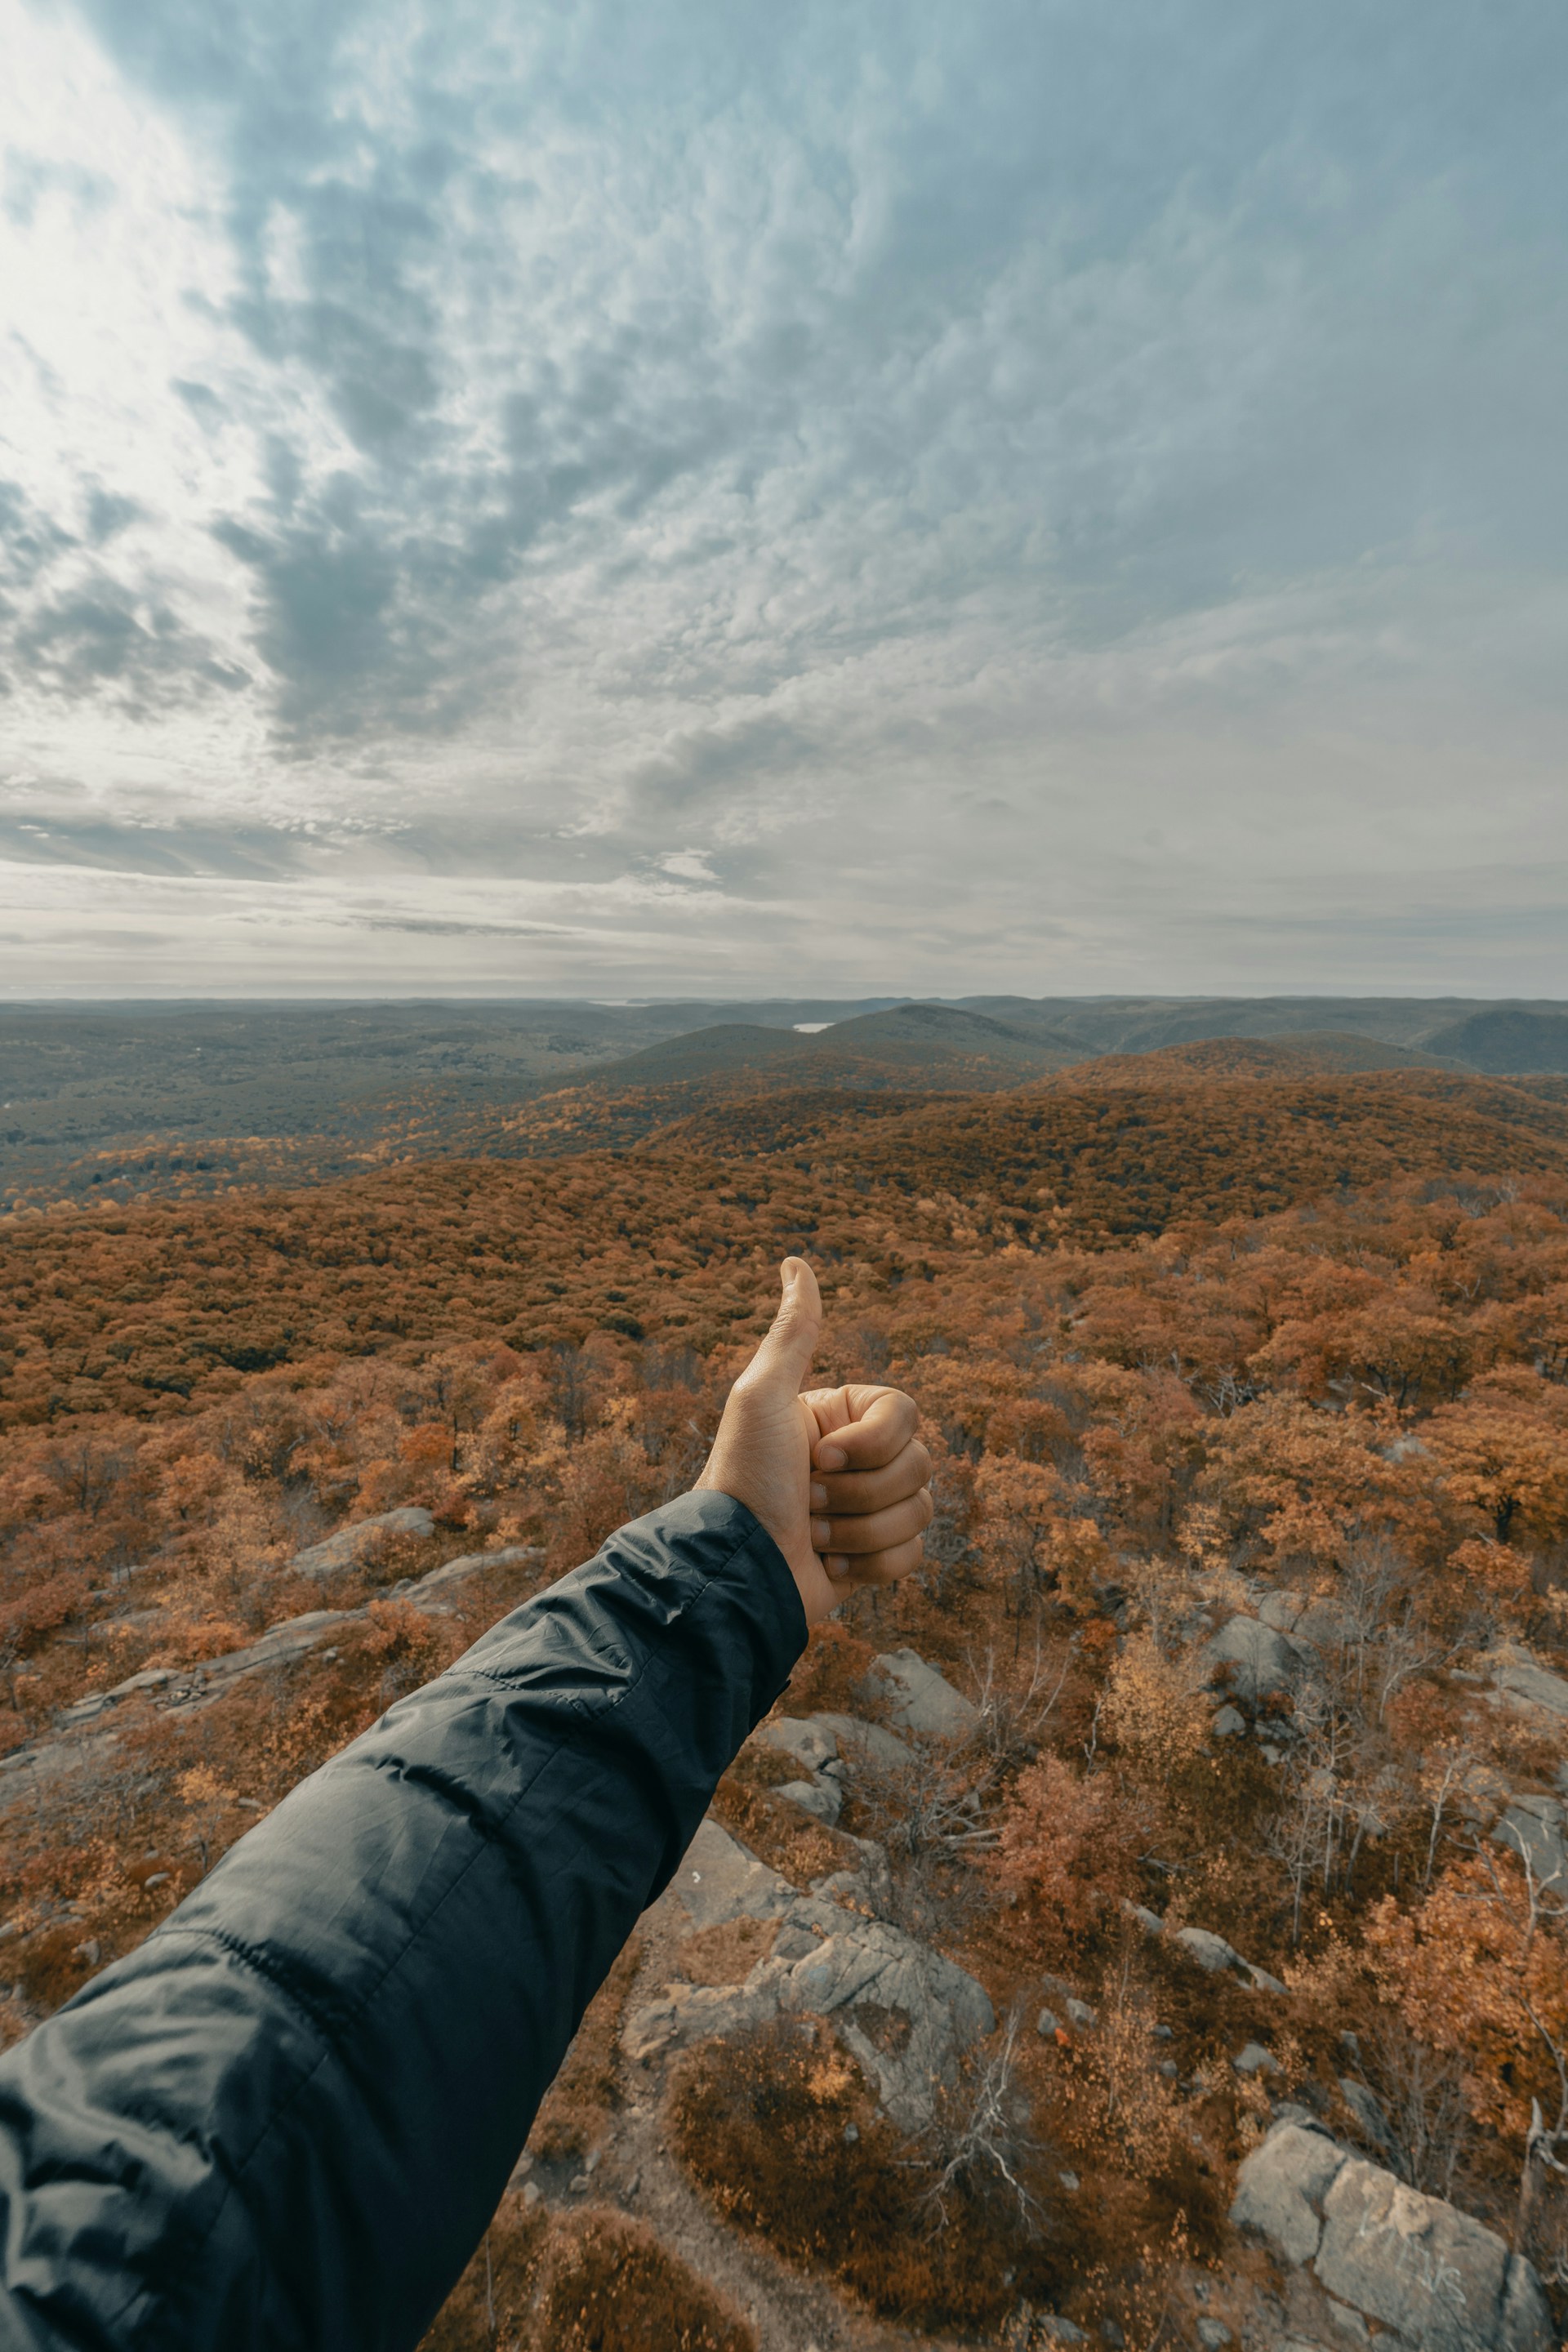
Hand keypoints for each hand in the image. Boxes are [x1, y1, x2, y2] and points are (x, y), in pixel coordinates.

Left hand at [695, 1258, 930, 1624]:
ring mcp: (868, 1509)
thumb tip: (796, 1262)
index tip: (817, 1456)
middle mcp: (857, 1460)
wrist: (739, 1569)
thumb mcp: (761, 1396)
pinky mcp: (873, 1557)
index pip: (907, 1414)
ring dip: (860, 1528)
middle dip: (860, 1491)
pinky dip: (872, 1564)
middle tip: (807, 1499)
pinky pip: (915, 1552)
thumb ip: (792, 1334)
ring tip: (812, 1534)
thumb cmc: (746, 1479)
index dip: (871, 1442)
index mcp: (840, 1418)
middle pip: (919, 1462)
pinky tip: (830, 1563)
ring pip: (920, 1508)